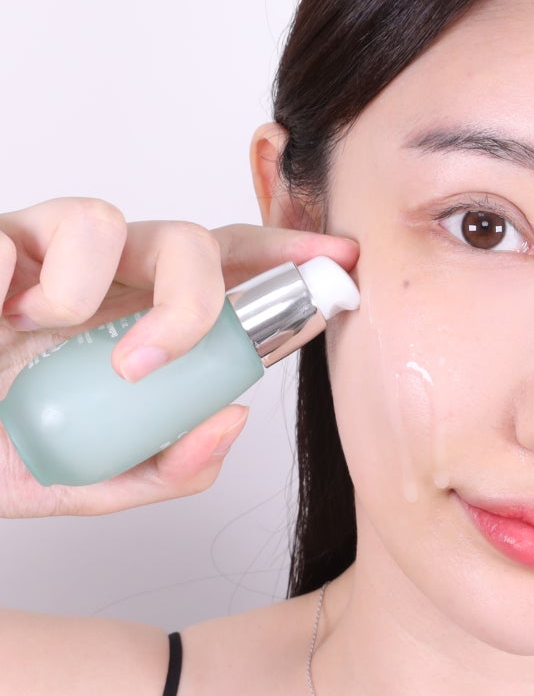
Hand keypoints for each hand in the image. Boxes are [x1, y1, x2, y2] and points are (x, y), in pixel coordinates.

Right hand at [0, 198, 357, 516]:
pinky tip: (1, 310)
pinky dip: (17, 272)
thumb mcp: (88, 476)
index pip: (232, 279)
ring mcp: (51, 254)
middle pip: (193, 242)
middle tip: (157, 359)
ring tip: (43, 331)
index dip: (285, 266)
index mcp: (145, 324)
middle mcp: (111, 282)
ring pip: (114, 219)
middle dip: (198, 294)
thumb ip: (165, 463)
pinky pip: (25, 231)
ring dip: (92, 286)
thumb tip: (232, 420)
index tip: (338, 264)